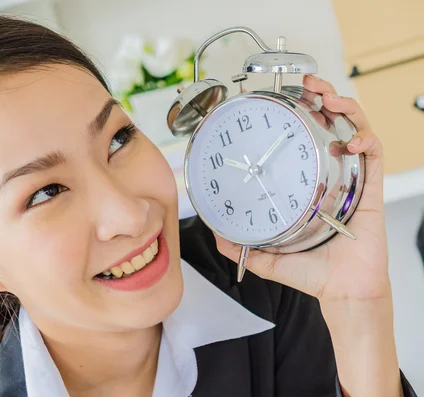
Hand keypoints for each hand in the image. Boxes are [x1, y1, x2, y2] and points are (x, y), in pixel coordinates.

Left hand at [214, 75, 388, 301]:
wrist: (340, 290)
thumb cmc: (311, 271)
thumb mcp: (265, 253)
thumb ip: (240, 243)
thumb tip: (215, 232)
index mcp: (308, 184)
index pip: (304, 138)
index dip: (297, 113)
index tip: (282, 98)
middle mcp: (330, 175)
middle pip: (330, 123)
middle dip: (321, 96)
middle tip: (308, 84)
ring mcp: (351, 179)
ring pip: (354, 129)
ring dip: (345, 107)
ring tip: (329, 97)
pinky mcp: (370, 188)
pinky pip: (375, 155)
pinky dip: (365, 139)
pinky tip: (352, 139)